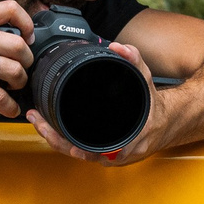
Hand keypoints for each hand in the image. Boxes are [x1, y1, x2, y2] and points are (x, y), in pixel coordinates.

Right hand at [0, 1, 35, 115]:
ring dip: (20, 82)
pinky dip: (8, 105)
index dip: (27, 23)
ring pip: (12, 70)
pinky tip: (8, 108)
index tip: (29, 36)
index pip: (9, 8)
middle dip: (28, 60)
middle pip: (18, 43)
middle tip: (24, 67)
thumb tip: (7, 41)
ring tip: (15, 86)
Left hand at [26, 41, 162, 164]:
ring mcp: (110, 156)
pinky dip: (65, 141)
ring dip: (56, 140)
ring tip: (38, 122)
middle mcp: (118, 153)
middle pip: (82, 153)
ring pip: (78, 153)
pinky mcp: (103, 154)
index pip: (102, 151)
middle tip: (39, 122)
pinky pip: (80, 151)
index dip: (83, 149)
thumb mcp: (146, 81)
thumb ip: (134, 62)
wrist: (165, 123)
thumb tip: (119, 47)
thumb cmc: (153, 107)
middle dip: (57, 139)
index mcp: (130, 140)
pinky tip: (50, 128)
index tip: (69, 145)